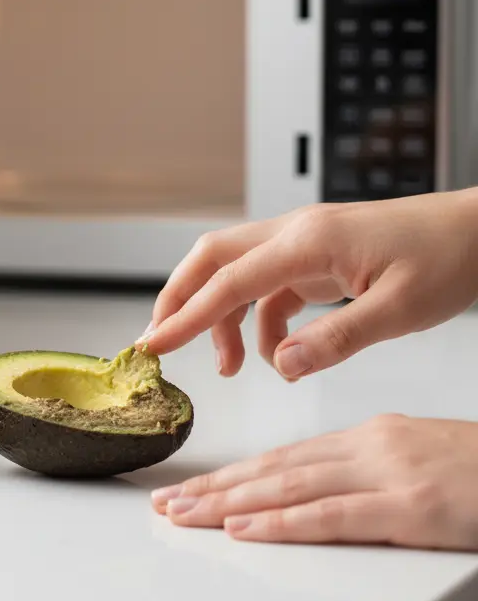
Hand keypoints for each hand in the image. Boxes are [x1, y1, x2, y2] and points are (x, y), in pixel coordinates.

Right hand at [141, 189, 477, 379]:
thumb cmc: (448, 258)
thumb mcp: (400, 309)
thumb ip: (337, 339)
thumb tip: (283, 366)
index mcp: (307, 242)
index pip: (228, 280)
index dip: (186, 316)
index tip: (153, 344)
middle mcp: (294, 234)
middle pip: (211, 259)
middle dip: (180, 299)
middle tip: (161, 341)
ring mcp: (302, 243)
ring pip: (235, 272)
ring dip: (221, 317)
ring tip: (230, 366)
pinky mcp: (315, 258)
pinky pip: (269, 288)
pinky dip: (260, 321)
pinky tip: (277, 354)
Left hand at [151, 414, 477, 550]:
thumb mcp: (417, 458)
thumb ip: (366, 468)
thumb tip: (317, 484)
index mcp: (367, 437)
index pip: (283, 458)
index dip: (233, 475)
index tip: (193, 487)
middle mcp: (367, 449)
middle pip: (273, 470)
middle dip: (214, 489)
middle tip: (166, 503)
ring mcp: (387, 475)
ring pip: (288, 489)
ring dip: (228, 505)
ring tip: (184, 515)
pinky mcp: (410, 507)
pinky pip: (331, 516)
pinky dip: (280, 523)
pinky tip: (243, 529)